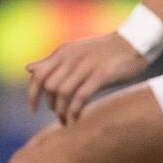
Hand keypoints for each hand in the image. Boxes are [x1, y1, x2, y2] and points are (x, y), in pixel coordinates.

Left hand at [25, 33, 148, 125]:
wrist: (134, 42)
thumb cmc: (104, 51)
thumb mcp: (74, 53)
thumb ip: (52, 62)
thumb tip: (28, 68)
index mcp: (63, 52)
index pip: (38, 75)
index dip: (32, 94)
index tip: (32, 110)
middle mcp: (71, 58)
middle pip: (49, 87)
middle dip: (51, 104)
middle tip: (59, 115)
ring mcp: (86, 66)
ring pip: (63, 93)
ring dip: (63, 111)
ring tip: (68, 120)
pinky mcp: (101, 75)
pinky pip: (81, 97)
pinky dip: (75, 111)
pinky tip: (77, 119)